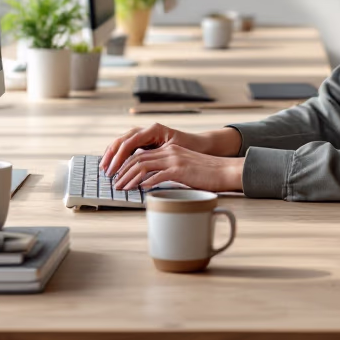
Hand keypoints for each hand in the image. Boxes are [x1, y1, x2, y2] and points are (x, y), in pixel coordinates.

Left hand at [111, 143, 244, 192]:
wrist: (225, 170)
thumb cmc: (207, 173)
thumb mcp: (184, 168)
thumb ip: (167, 171)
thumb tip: (149, 182)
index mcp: (169, 150)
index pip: (140, 154)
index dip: (125, 165)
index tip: (117, 175)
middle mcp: (169, 152)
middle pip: (137, 158)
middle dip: (122, 171)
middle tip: (114, 183)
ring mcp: (174, 159)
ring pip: (143, 165)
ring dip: (129, 177)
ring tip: (122, 187)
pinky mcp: (180, 170)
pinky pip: (158, 174)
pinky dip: (146, 181)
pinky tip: (140, 189)